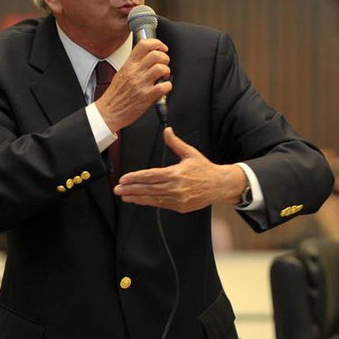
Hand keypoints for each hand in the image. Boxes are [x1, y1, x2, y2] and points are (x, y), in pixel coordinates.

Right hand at [95, 38, 171, 132]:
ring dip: (167, 71)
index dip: (157, 43)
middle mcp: (135, 72)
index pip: (144, 45)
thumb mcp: (121, 73)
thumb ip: (133, 64)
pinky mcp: (147, 97)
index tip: (162, 48)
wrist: (109, 111)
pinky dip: (168, 86)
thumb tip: (146, 57)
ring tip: (163, 76)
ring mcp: (142, 84)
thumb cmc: (115, 95)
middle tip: (164, 64)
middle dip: (165, 58)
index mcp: (129, 65)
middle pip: (156, 55)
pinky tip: (163, 88)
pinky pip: (164, 86)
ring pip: (161, 68)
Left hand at [114, 128, 245, 212]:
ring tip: (124, 196)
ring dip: (137, 197)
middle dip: (131, 189)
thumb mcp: (190, 153)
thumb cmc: (205, 169)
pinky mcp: (180, 207)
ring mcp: (178, 199)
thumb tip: (167, 131)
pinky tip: (139, 200)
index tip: (124, 179)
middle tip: (118, 189)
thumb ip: (175, 143)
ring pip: (153, 198)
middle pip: (148, 188)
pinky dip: (149, 202)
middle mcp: (176, 187)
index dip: (135, 177)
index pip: (151, 175)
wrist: (220, 185)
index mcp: (176, 173)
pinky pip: (161, 205)